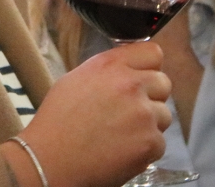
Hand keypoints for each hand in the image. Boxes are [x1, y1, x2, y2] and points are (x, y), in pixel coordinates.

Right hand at [10, 42, 171, 186]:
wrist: (49, 161)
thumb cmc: (57, 123)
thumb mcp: (77, 80)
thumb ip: (109, 71)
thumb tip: (129, 70)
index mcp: (111, 65)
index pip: (153, 53)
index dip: (148, 68)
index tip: (141, 80)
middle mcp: (130, 84)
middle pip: (163, 83)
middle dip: (151, 98)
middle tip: (130, 113)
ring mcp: (143, 113)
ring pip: (164, 115)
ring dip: (149, 125)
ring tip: (122, 135)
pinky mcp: (149, 141)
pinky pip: (159, 142)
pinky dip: (145, 150)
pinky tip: (122, 152)